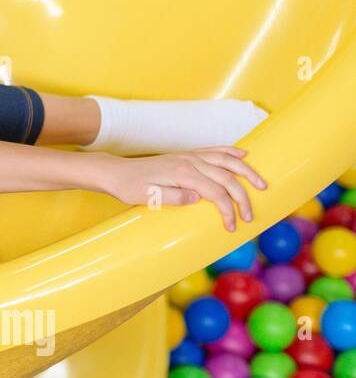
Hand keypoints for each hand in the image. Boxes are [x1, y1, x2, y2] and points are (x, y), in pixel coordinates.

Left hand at [101, 146, 267, 230]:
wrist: (116, 173)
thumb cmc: (130, 187)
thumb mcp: (148, 198)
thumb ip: (174, 197)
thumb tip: (198, 198)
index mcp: (182, 173)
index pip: (215, 192)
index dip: (227, 210)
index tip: (231, 227)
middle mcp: (189, 161)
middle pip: (226, 178)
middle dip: (242, 198)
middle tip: (249, 217)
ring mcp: (188, 156)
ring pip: (225, 160)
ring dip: (246, 172)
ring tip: (261, 184)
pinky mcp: (186, 156)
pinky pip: (214, 151)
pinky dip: (230, 152)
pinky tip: (243, 155)